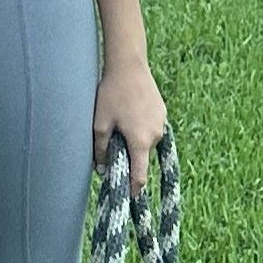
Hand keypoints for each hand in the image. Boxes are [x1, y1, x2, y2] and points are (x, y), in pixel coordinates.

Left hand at [93, 61, 167, 196]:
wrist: (129, 66)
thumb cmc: (111, 94)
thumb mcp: (100, 124)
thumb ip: (100, 150)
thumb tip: (101, 170)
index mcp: (140, 142)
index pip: (140, 176)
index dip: (133, 189)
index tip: (127, 196)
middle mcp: (155, 135)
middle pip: (142, 158)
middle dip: (129, 158)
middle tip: (113, 148)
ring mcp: (161, 124)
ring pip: (147, 143)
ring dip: (135, 142)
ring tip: (120, 124)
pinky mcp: (162, 113)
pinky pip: (151, 130)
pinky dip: (140, 130)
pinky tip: (128, 114)